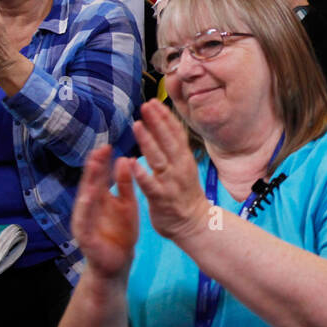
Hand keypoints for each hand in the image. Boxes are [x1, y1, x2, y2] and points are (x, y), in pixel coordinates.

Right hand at [72, 145, 137, 279]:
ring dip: (87, 184)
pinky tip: (88, 197)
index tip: (107, 145)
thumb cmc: (122, 231)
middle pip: (89, 185)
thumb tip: (123, 159)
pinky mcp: (85, 237)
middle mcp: (89, 208)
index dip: (102, 162)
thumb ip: (124, 184)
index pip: (99, 177)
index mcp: (100, 199)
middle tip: (98, 150)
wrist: (119, 262)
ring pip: (84, 201)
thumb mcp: (127, 204)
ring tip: (92, 168)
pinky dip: (85, 209)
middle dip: (93, 169)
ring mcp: (84, 222)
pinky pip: (84, 221)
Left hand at [130, 99, 213, 243]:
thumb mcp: (184, 167)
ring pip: (158, 158)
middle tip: (145, 106)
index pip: (176, 133)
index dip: (165, 117)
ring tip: (137, 125)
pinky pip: (150, 185)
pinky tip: (132, 163)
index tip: (154, 102)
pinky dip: (142, 174)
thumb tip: (166, 128)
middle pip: (168, 141)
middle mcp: (179, 167)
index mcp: (184, 159)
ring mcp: (171, 183)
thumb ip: (175, 150)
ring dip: (148, 141)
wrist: (194, 224)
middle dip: (157, 122)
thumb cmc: (185, 194)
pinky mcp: (161, 198)